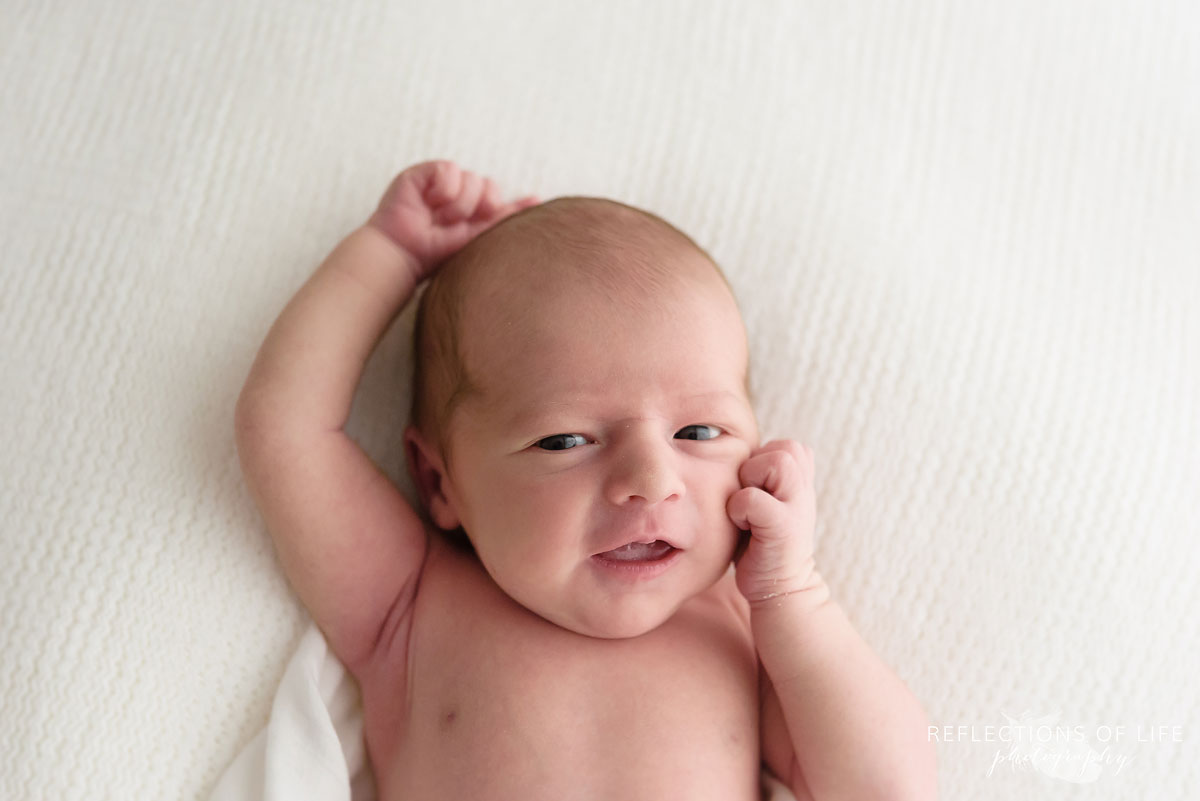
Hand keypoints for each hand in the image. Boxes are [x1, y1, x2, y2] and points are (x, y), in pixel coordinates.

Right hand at [368, 160, 538, 280]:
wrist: (405, 255)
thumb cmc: (438, 253)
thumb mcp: (479, 238)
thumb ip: (506, 218)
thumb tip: (539, 202)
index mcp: (474, 209)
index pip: (498, 198)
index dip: (511, 203)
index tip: (532, 204)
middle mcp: (460, 193)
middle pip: (490, 186)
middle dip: (479, 208)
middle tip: (457, 225)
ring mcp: (442, 181)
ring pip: (472, 180)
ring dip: (458, 206)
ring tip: (440, 220)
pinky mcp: (425, 172)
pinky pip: (451, 170)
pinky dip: (444, 190)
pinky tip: (430, 204)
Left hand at [726, 440, 818, 603]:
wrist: (778, 588)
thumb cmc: (759, 542)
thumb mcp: (763, 502)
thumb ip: (760, 476)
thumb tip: (727, 449)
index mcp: (802, 480)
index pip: (784, 444)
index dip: (762, 462)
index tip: (757, 492)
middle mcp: (805, 489)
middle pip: (784, 447)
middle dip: (757, 467)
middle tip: (751, 497)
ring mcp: (799, 506)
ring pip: (776, 461)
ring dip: (751, 482)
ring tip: (749, 509)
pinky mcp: (784, 526)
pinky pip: (752, 497)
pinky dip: (739, 509)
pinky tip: (744, 528)